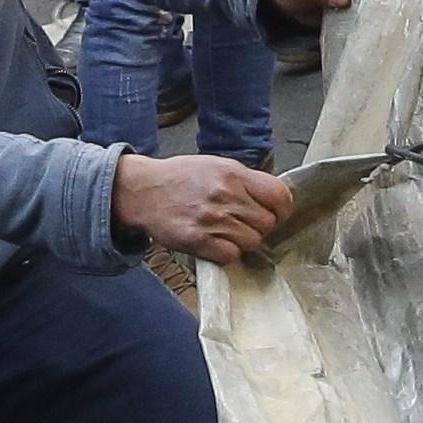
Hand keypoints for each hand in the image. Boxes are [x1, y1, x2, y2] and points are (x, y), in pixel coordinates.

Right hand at [115, 148, 298, 266]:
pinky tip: (215, 243)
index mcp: (233, 173)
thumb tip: (272, 200)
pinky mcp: (197, 240)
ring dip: (243, 242)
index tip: (274, 215)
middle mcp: (225, 195)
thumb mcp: (216, 166)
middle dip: (259, 227)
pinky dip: (227, 253)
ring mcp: (211, 219)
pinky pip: (230, 255)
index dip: (281, 210)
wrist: (141, 190)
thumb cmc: (180, 177)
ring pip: (252, 242)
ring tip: (226, 233)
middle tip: (243, 225)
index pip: (280, 196)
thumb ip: (244, 181)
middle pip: (267, 223)